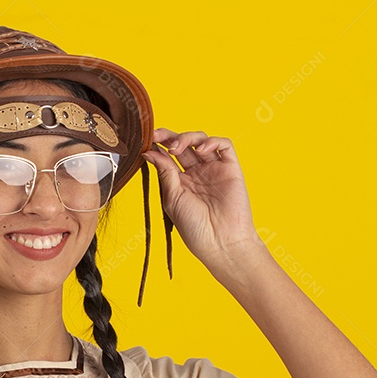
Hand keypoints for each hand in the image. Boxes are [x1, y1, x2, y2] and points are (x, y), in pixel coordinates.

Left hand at [142, 128, 260, 270]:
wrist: (219, 242)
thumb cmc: (194, 227)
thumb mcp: (172, 198)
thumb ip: (164, 172)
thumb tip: (150, 152)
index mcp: (180, 182)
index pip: (167, 156)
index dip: (158, 145)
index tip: (146, 141)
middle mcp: (197, 173)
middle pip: (182, 144)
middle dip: (168, 136)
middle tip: (157, 136)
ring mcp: (214, 169)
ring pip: (201, 140)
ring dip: (187, 137)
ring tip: (176, 148)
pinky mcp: (231, 168)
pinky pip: (224, 146)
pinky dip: (212, 141)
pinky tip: (201, 149)